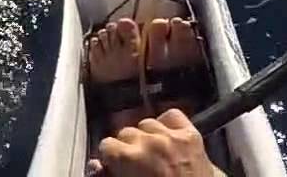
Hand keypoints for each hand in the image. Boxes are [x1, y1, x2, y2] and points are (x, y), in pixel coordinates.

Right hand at [88, 109, 216, 176]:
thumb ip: (107, 176)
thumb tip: (95, 166)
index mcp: (128, 158)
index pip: (106, 145)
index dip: (111, 159)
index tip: (117, 167)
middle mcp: (148, 142)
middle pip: (126, 132)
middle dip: (129, 147)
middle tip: (138, 165)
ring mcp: (171, 137)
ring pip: (147, 123)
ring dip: (148, 137)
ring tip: (155, 154)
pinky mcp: (191, 135)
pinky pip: (172, 116)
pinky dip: (168, 125)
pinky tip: (168, 138)